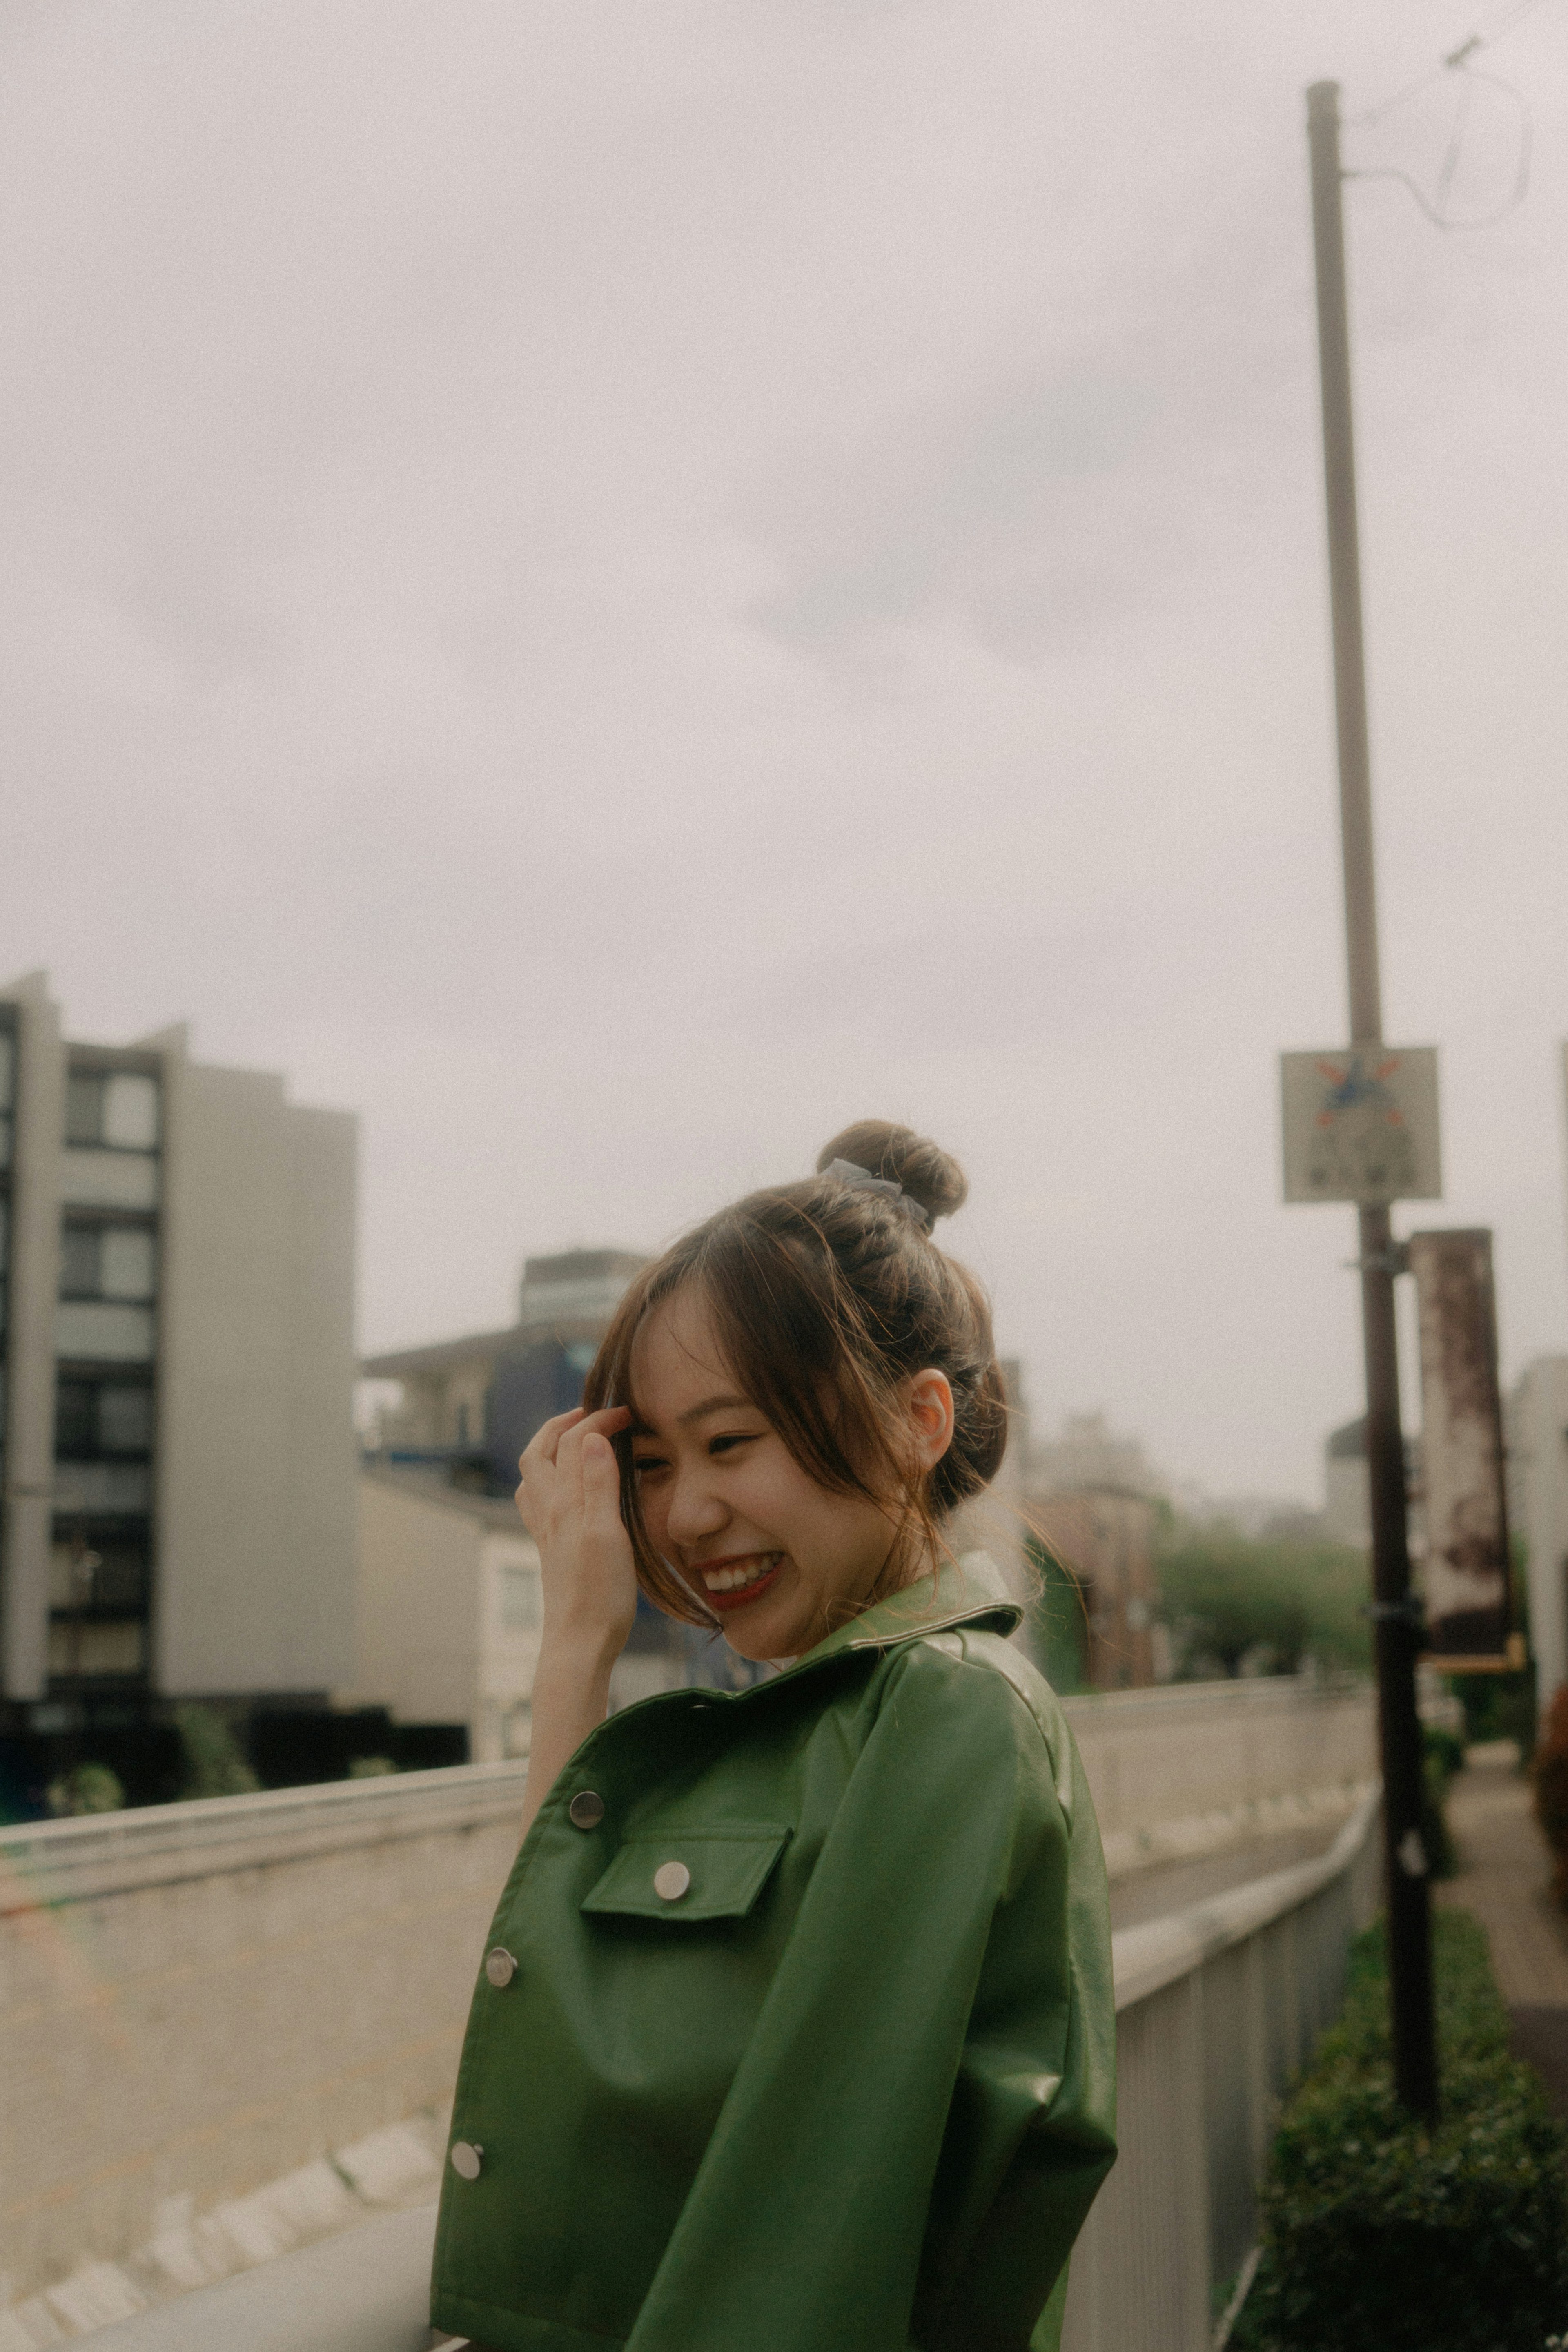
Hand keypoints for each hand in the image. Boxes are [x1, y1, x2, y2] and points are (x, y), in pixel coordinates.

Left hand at [516, 1406, 637, 1662]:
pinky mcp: (552, 1549)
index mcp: (563, 1503)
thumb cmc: (598, 1593)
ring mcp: (547, 1532)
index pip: (573, 1443)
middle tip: (591, 1414)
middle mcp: (548, 1512)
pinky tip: (565, 1490)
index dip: (597, 1421)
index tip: (627, 1414)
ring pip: (534, 1477)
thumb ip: (598, 1483)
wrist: (580, 1643)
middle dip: (561, 1425)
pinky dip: (549, 1480)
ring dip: (550, 1449)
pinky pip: (539, 1502)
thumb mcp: (606, 1533)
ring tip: (575, 1441)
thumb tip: (591, 1437)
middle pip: (539, 1453)